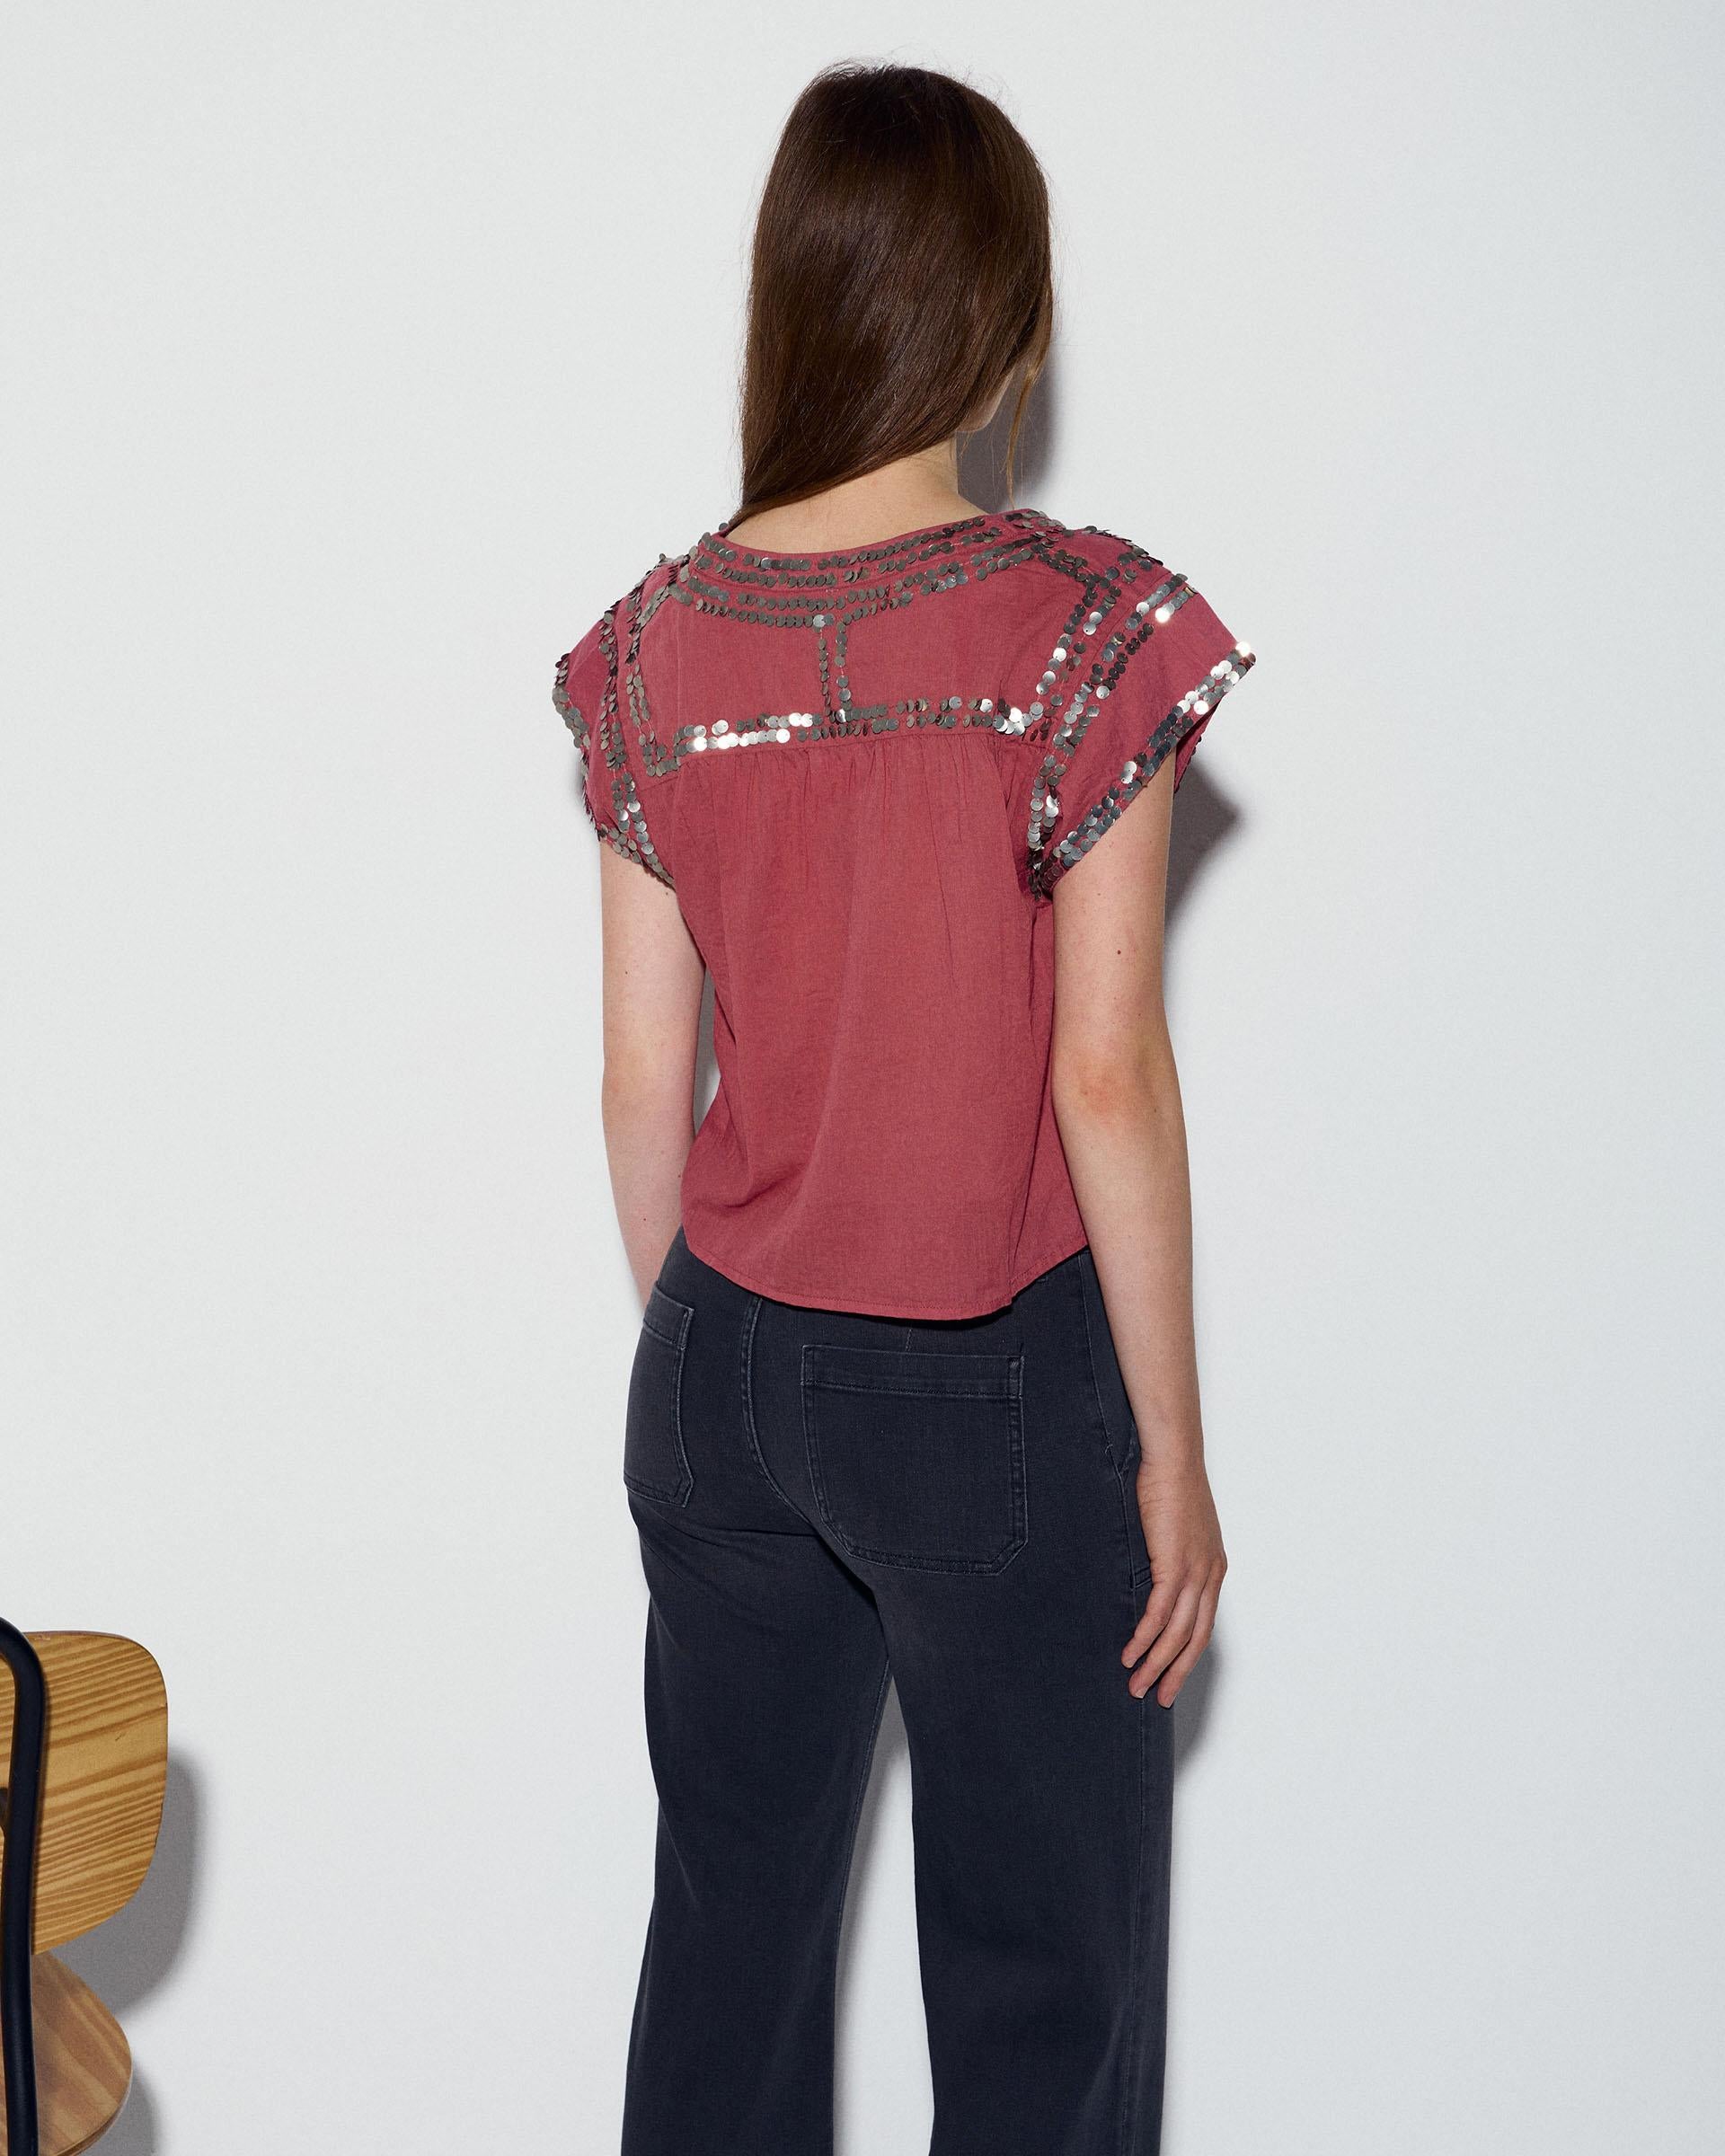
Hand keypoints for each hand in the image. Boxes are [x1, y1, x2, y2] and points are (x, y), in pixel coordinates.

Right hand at [1121, 1454, 1226, 1704]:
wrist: (1172, 1458)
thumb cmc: (1168, 1483)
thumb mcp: (1174, 1527)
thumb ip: (1168, 1554)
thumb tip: (1148, 1573)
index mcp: (1213, 1568)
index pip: (1203, 1624)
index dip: (1187, 1655)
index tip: (1170, 1676)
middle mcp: (1210, 1575)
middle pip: (1195, 1638)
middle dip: (1175, 1672)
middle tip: (1158, 1698)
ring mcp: (1195, 1571)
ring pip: (1178, 1633)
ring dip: (1157, 1663)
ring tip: (1137, 1685)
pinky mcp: (1175, 1564)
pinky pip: (1160, 1613)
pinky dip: (1146, 1638)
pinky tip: (1131, 1654)